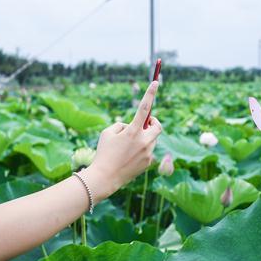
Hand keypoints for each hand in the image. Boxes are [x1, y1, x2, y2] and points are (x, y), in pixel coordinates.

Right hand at [85, 80, 163, 197]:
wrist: (105, 178)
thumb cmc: (103, 153)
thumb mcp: (107, 133)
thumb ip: (121, 125)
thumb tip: (132, 127)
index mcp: (133, 131)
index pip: (144, 108)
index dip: (150, 94)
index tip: (156, 82)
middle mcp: (144, 141)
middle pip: (157, 126)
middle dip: (153, 123)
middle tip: (145, 124)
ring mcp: (148, 153)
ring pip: (151, 140)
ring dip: (143, 138)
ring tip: (128, 147)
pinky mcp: (148, 163)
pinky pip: (148, 151)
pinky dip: (141, 150)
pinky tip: (129, 158)